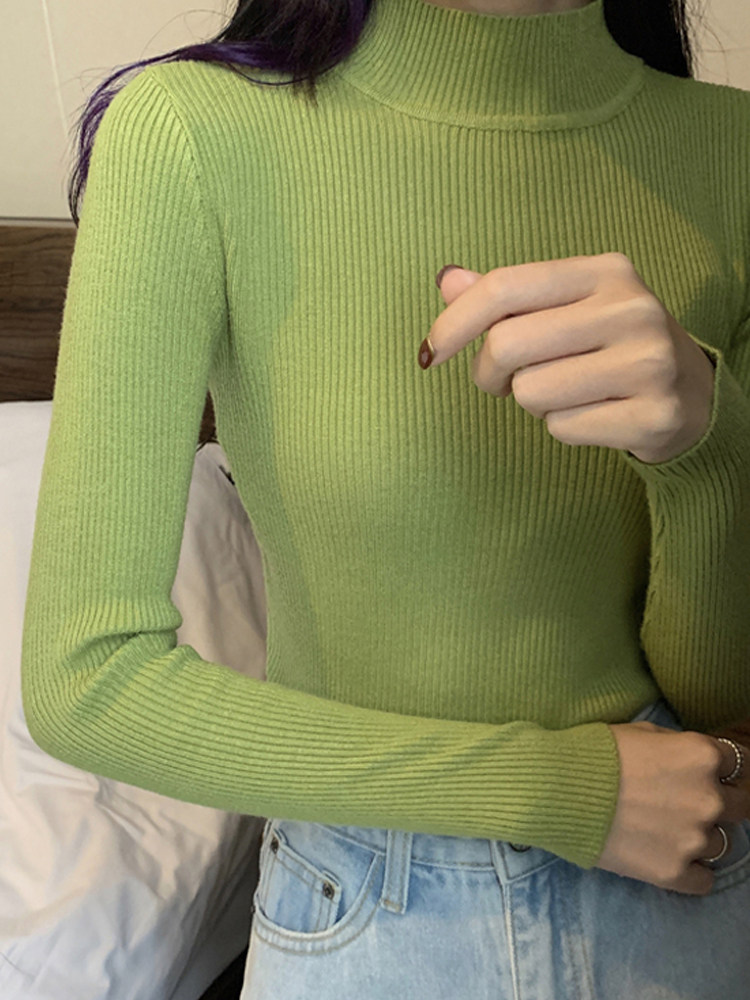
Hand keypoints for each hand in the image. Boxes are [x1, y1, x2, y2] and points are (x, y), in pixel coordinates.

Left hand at [424, 253, 715, 464]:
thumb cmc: (610, 346)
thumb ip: (508, 297)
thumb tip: (447, 279)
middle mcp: (630, 309)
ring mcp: (648, 362)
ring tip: (565, 392)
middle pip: (507, 345)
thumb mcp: (567, 307)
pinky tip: (593, 412)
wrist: (690, 393)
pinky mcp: (652, 414)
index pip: (503, 288)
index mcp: (604, 271)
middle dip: (489, 373)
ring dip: (532, 402)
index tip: (431, 352)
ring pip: (530, 392)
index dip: (453, 323)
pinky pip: (561, 428)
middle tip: (505, 381)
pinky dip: (563, 427)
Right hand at [599, 721, 749, 894]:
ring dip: (699, 836)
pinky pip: (705, 880)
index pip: (741, 763)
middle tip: (689, 802)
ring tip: (665, 829)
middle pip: (743, 806)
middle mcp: (708, 798)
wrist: (556, 789)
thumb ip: (678, 747)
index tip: (712, 775)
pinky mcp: (674, 872)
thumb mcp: (642, 732)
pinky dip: (690, 871)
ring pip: (721, 844)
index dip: (724, 769)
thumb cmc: (594, 753)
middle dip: (722, 803)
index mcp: (702, 756)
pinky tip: (667, 856)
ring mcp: (693, 838)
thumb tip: (692, 759)